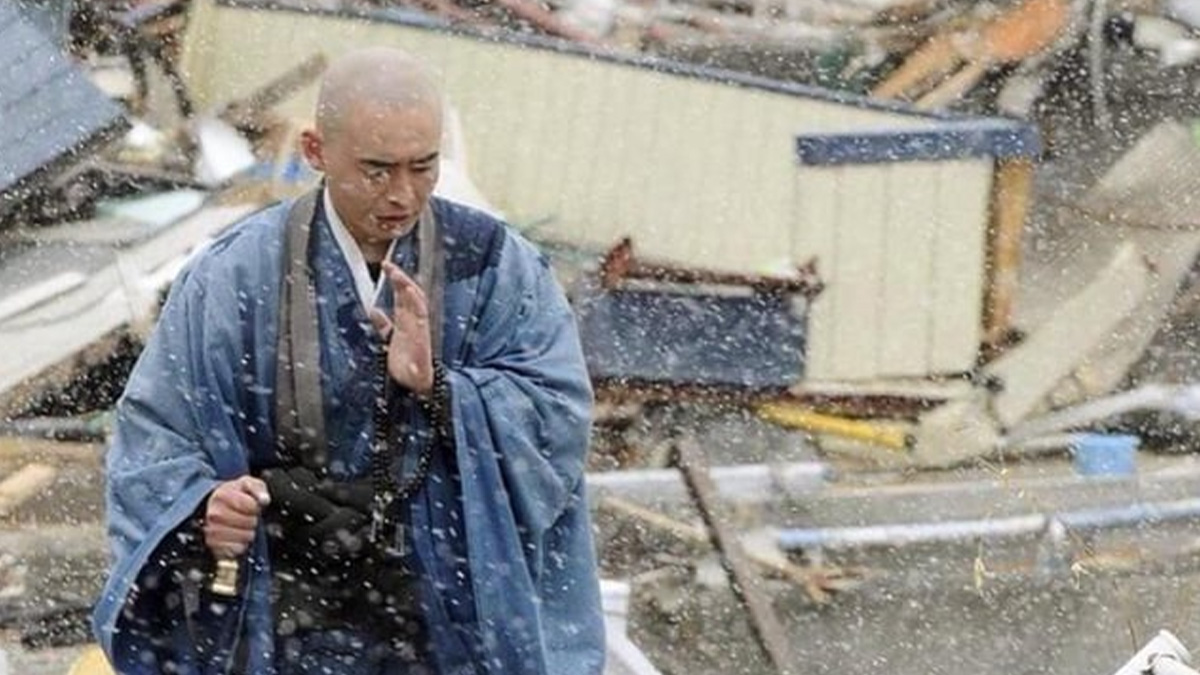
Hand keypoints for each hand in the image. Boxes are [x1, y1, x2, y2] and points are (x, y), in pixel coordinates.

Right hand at [203, 476, 269, 558]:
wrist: (216, 506)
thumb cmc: (235, 495)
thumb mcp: (248, 484)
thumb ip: (258, 489)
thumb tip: (264, 499)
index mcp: (222, 496)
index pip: (251, 506)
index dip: (256, 506)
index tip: (251, 505)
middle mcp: (214, 514)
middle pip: (248, 523)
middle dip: (252, 520)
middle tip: (247, 516)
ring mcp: (212, 531)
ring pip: (244, 537)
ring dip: (248, 533)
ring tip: (242, 527)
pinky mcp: (214, 546)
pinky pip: (236, 550)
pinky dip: (241, 546)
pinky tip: (238, 538)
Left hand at [369, 260, 432, 396]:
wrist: (415, 386)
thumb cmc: (405, 365)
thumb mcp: (390, 340)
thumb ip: (384, 325)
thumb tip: (374, 309)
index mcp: (405, 322)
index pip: (402, 296)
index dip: (396, 280)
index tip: (386, 266)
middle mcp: (413, 323)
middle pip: (409, 294)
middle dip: (400, 279)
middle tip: (389, 264)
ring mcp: (418, 329)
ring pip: (415, 302)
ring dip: (406, 287)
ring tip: (397, 274)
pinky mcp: (422, 338)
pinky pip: (421, 317)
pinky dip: (416, 303)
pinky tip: (410, 292)